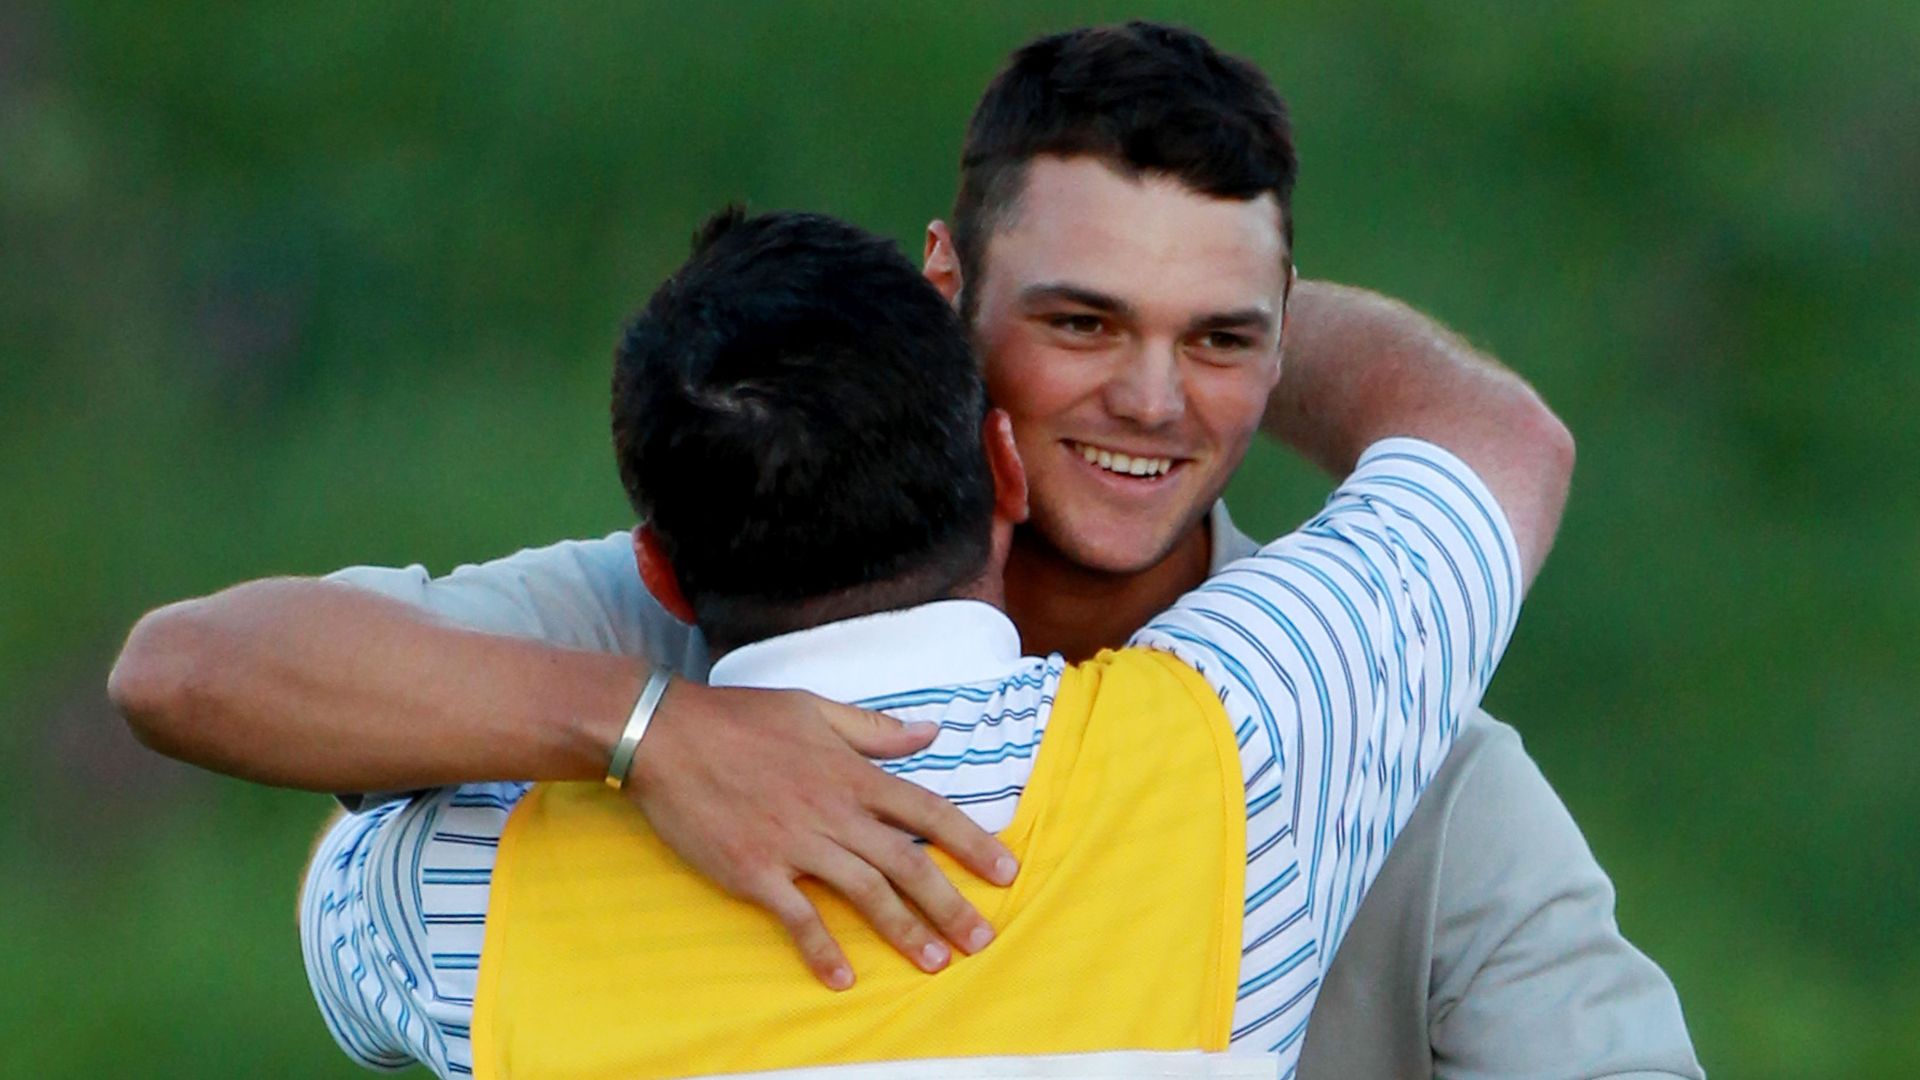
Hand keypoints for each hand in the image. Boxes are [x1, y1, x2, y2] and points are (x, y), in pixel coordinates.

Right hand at [625, 680, 1018, 988]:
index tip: (1006, 871)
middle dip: (950, 903)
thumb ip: (875, 729)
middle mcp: (834, 812)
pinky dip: (823, 948)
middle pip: (907, 862)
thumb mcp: (814, 709)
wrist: (667, 735)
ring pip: (865, 893)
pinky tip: (844, 978)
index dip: (972, 842)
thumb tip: (931, 732)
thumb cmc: (740, 719)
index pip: (928, 809)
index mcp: (852, 773)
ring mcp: (796, 844)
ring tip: (934, 963)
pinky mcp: (756, 871)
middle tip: (982, 939)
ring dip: (904, 931)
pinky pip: (799, 917)